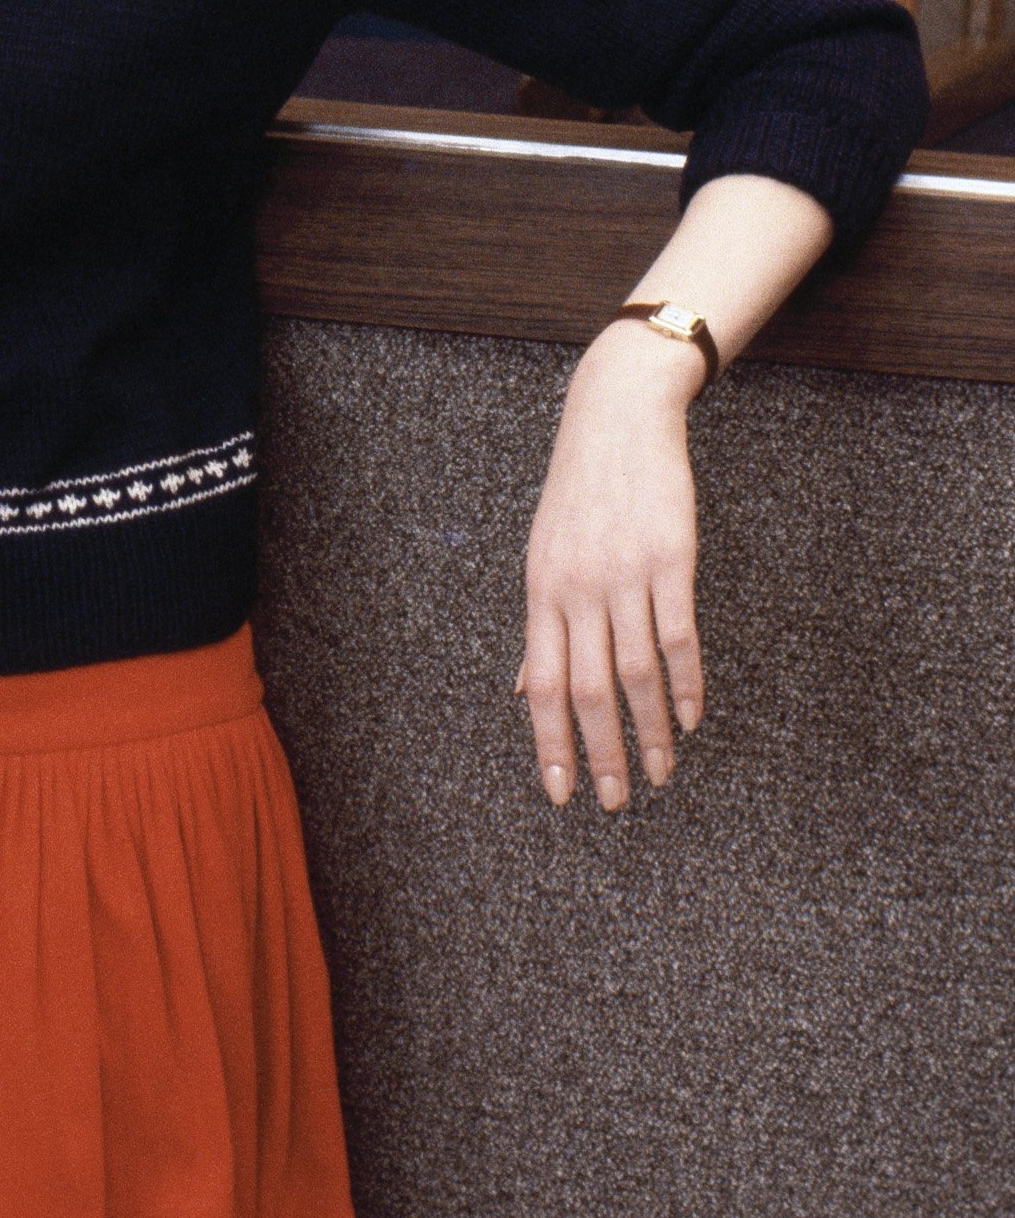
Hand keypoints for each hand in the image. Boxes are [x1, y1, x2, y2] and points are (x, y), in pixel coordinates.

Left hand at [517, 319, 703, 810]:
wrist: (617, 416)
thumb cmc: (579, 492)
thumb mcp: (544, 554)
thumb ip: (541, 626)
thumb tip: (525, 688)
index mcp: (540, 590)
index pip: (541, 684)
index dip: (549, 743)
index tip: (561, 793)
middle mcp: (577, 587)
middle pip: (587, 689)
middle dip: (602, 753)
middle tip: (617, 801)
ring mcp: (624, 574)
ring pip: (636, 672)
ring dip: (650, 730)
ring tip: (660, 772)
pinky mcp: (671, 560)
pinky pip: (679, 635)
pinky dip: (687, 684)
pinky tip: (691, 718)